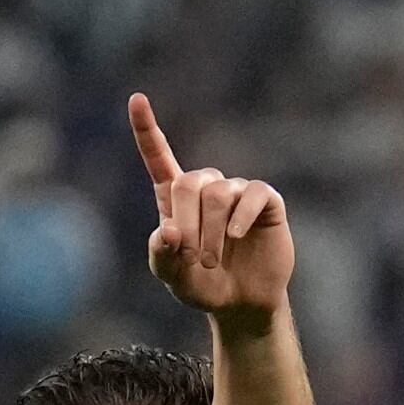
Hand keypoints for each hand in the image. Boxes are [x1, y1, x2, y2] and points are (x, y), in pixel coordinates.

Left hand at [129, 92, 291, 326]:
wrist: (242, 304)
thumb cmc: (202, 285)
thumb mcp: (172, 277)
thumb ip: (162, 255)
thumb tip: (171, 231)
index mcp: (175, 197)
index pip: (159, 156)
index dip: (147, 129)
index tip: (137, 100)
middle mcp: (207, 187)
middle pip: (189, 183)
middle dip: (187, 222)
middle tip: (192, 257)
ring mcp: (237, 192)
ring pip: (218, 195)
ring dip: (211, 232)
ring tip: (211, 262)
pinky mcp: (266, 202)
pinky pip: (253, 194)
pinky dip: (241, 215)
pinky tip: (237, 235)